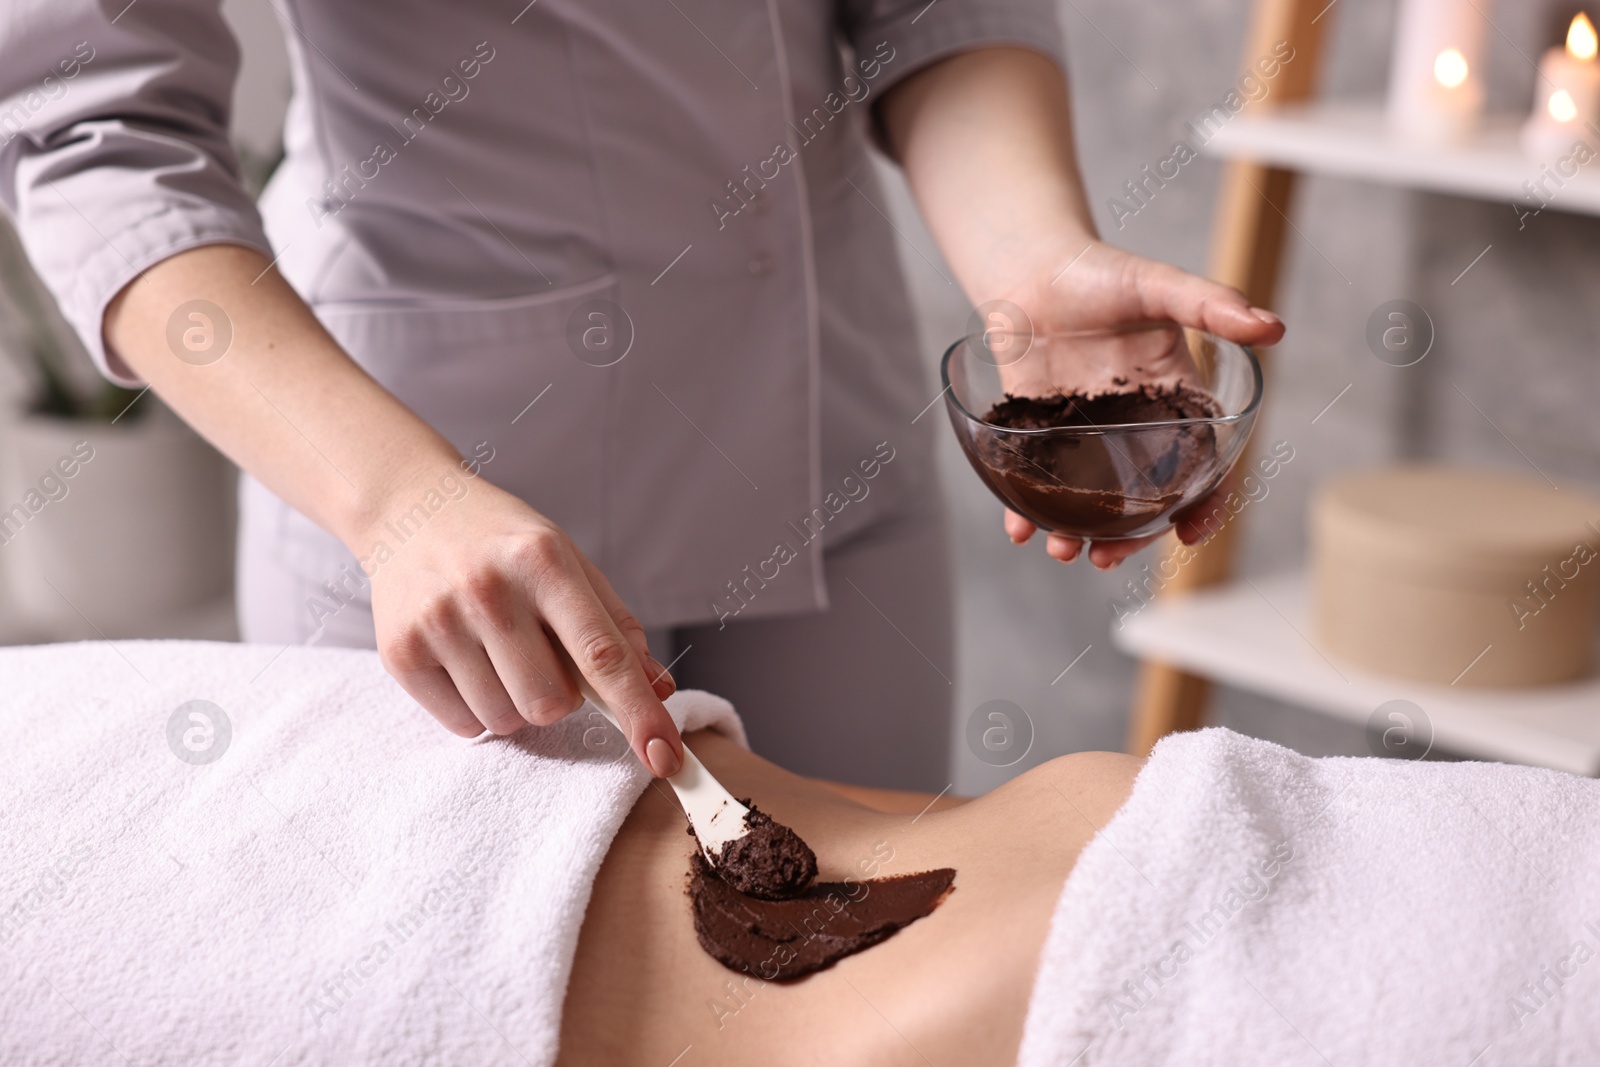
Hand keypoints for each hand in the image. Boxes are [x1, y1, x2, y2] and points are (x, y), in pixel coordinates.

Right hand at [362, 466, 682, 776]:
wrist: (412, 509)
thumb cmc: (503, 543)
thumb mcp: (568, 561)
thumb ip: (614, 627)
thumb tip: (658, 691)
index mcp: (544, 562)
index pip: (602, 654)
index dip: (638, 711)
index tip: (665, 756)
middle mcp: (489, 590)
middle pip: (553, 703)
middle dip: (561, 694)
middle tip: (540, 652)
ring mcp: (439, 622)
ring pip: (508, 720)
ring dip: (517, 702)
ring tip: (499, 651)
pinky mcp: (401, 654)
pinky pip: (465, 727)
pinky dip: (478, 708)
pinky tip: (468, 660)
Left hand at [993, 238, 1284, 569]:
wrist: (1030, 266)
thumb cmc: (1101, 273)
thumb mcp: (1157, 284)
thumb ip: (1210, 304)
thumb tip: (1274, 329)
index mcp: (1173, 399)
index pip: (1200, 462)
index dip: (1204, 502)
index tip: (1192, 534)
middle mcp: (1131, 426)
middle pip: (1142, 496)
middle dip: (1131, 534)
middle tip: (1109, 557)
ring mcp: (1083, 433)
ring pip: (1089, 498)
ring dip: (1079, 532)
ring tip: (1063, 551)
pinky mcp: (1036, 431)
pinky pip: (1034, 479)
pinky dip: (1024, 508)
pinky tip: (1018, 528)